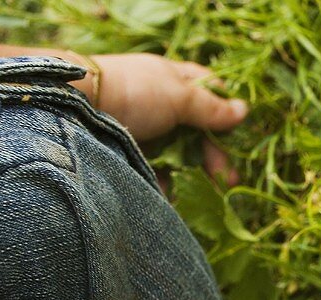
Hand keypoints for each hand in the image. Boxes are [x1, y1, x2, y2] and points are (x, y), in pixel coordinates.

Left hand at [92, 53, 247, 183]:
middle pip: (200, 131)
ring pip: (183, 156)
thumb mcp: (179, 96)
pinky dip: (171, 185)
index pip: (209, 91)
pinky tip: (180, 198)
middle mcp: (163, 105)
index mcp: (175, 80)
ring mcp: (148, 131)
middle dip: (216, 156)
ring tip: (210, 194)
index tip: (240, 135)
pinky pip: (159, 172)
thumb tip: (244, 111)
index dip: (226, 112)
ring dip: (198, 176)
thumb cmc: (134, 93)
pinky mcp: (133, 155)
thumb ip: (212, 108)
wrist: (76, 110)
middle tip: (229, 179)